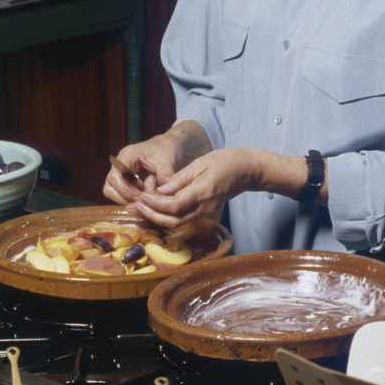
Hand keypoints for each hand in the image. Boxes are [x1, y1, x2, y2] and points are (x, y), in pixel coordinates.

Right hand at [102, 123, 211, 208]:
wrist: (171, 145)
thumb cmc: (168, 150)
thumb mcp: (167, 162)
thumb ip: (163, 180)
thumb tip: (158, 197)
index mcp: (126, 156)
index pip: (114, 178)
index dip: (126, 192)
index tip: (142, 197)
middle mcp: (119, 165)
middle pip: (109, 188)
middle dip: (126, 198)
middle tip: (143, 202)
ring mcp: (121, 173)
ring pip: (114, 193)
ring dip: (129, 200)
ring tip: (146, 200)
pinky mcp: (127, 180)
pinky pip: (123, 195)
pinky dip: (133, 199)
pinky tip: (147, 198)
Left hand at [127, 147, 261, 228]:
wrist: (247, 170)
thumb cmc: (225, 161)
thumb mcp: (200, 163)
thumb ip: (180, 179)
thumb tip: (160, 190)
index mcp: (201, 192)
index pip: (173, 205)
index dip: (154, 204)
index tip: (141, 196)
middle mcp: (203, 207)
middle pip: (172, 220)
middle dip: (152, 214)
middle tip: (136, 205)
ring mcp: (205, 212)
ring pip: (177, 222)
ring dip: (158, 217)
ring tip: (142, 207)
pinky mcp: (205, 212)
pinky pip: (183, 218)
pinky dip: (168, 216)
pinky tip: (158, 207)